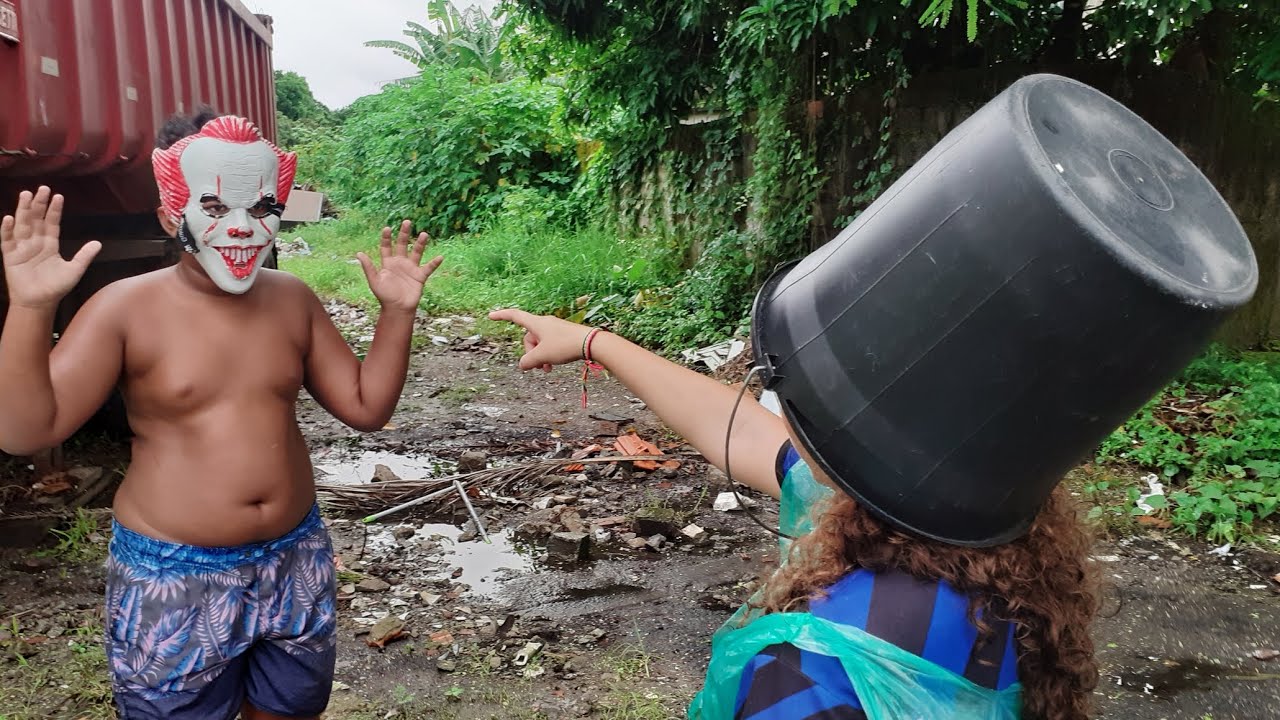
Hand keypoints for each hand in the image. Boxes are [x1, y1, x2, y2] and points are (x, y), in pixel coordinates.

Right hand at [1, 187, 99, 309]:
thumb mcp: (74, 270)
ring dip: (23, 210)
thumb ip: (84, 256)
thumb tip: (98, 243)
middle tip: (42, 188)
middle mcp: (35, 242)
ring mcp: (22, 247)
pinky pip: (7, 239)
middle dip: (39, 204)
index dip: (55, 210)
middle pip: (36, 219)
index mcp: (50, 244)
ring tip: (25, 195)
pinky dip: (7, 229)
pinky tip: (9, 218)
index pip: (52, 222)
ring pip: (22, 224)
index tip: (58, 196)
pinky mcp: (10, 255)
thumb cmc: (56, 287)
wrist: (39, 303)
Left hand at [357, 220, 442, 312]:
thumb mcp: (374, 281)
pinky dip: (434, 263)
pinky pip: (428, 268)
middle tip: (407, 222)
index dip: (387, 238)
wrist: (397, 309)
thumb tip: (359, 253)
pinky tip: (440, 257)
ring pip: (417, 252)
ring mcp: (411, 269)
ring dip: (420, 243)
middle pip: (403, 245)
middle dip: (404, 233)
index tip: (387, 228)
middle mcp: (400, 263)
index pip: (387, 247)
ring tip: (424, 234)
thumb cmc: (384, 296)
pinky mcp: (420, 276)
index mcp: (388, 263)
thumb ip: (368, 267)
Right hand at [488, 308, 595, 372]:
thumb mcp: (542, 356)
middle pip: (528, 338)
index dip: (502, 316)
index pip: (515, 316)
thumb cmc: (565, 346)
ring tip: (548, 369)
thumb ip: (528, 361)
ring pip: (540, 344)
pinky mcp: (564, 335)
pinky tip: (554, 365)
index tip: (491, 315)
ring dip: (540, 357)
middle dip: (530, 354)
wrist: (591, 343)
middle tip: (539, 367)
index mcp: (536, 323)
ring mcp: (555, 329)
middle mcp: (545, 323)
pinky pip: (550, 345)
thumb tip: (523, 365)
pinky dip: (549, 355)